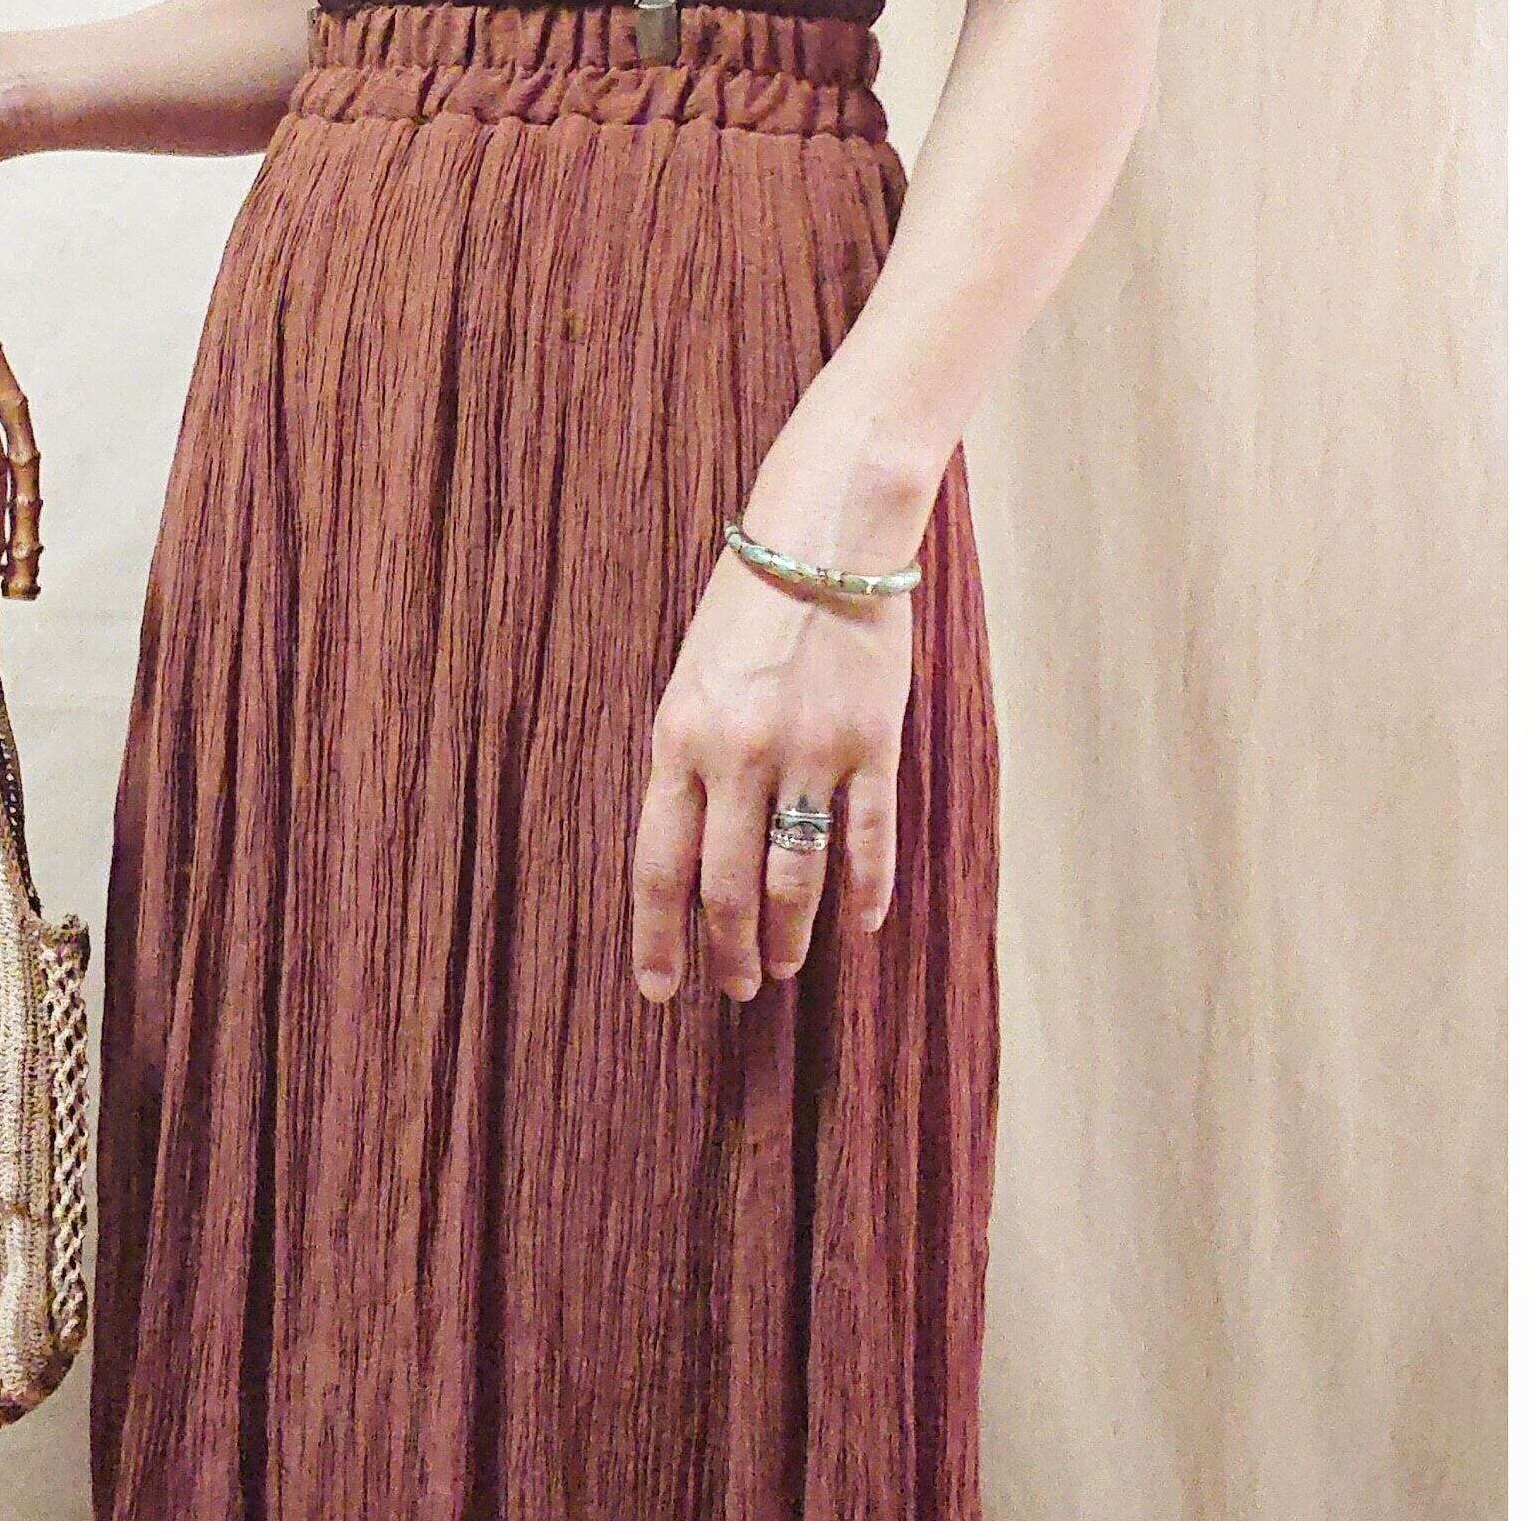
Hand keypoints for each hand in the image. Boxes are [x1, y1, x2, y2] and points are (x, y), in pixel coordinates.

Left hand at [629, 481, 921, 1004]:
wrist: (822, 540)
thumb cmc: (747, 608)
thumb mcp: (690, 683)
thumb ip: (686, 764)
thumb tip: (686, 855)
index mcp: (679, 739)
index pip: (658, 864)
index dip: (657, 938)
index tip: (659, 988)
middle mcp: (739, 755)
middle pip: (728, 887)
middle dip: (728, 950)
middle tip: (734, 987)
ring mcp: (809, 753)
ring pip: (797, 878)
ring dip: (788, 935)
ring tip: (781, 966)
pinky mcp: (871, 745)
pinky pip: (866, 840)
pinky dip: (864, 893)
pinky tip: (860, 925)